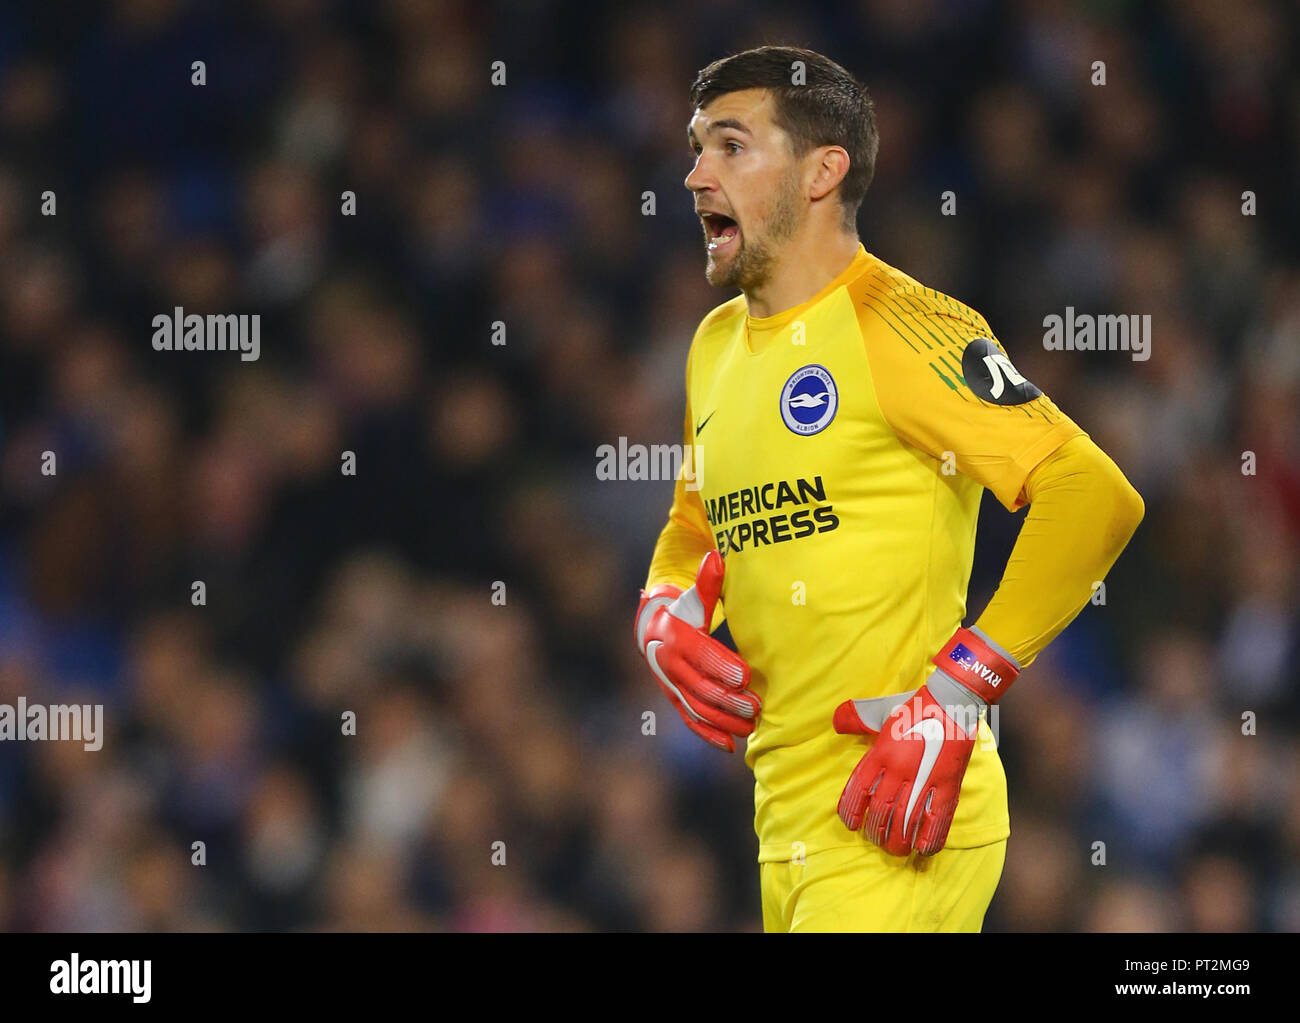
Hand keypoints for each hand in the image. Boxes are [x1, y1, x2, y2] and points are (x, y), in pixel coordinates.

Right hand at [635, 551, 759, 751]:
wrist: (650, 632)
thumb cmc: (682, 612)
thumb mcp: (692, 597)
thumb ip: (707, 582)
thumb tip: (716, 557)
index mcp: (675, 638)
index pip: (700, 655)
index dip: (722, 666)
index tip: (746, 675)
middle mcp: (669, 666)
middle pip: (700, 687)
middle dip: (729, 699)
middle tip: (757, 706)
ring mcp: (671, 686)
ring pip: (697, 708)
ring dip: (724, 720)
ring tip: (751, 725)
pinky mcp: (675, 701)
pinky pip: (691, 721)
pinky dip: (709, 734)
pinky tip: (730, 745)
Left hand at [832, 627, 1018, 855]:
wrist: (953, 702)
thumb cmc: (915, 708)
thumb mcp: (881, 713)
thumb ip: (857, 719)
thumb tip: (837, 722)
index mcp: (882, 752)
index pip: (859, 790)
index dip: (852, 811)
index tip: (851, 825)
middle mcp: (900, 769)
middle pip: (881, 810)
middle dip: (876, 831)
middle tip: (875, 839)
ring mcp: (926, 779)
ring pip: (906, 820)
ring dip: (898, 840)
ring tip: (895, 849)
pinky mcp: (949, 784)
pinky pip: (938, 819)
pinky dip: (930, 838)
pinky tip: (923, 849)